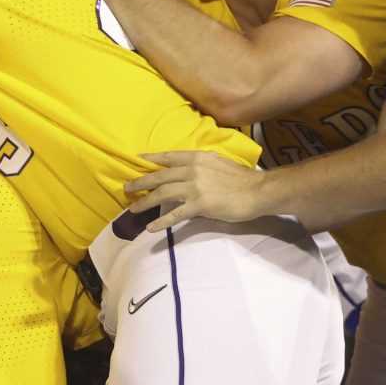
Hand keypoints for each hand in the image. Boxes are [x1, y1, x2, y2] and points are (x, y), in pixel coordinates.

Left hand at [126, 150, 274, 229]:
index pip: (170, 157)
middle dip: (141, 182)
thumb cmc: (243, 179)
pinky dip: (161, 222)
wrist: (259, 191)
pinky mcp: (200, 205)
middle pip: (160, 176)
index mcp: (198, 158)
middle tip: (126, 188)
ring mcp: (195, 187)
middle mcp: (193, 170)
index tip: (139, 159)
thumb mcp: (219, 163)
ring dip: (145, 202)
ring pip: (162, 194)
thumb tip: (190, 169)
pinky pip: (175, 214)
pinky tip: (151, 227)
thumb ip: (202, 164)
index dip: (153, 158)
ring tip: (133, 209)